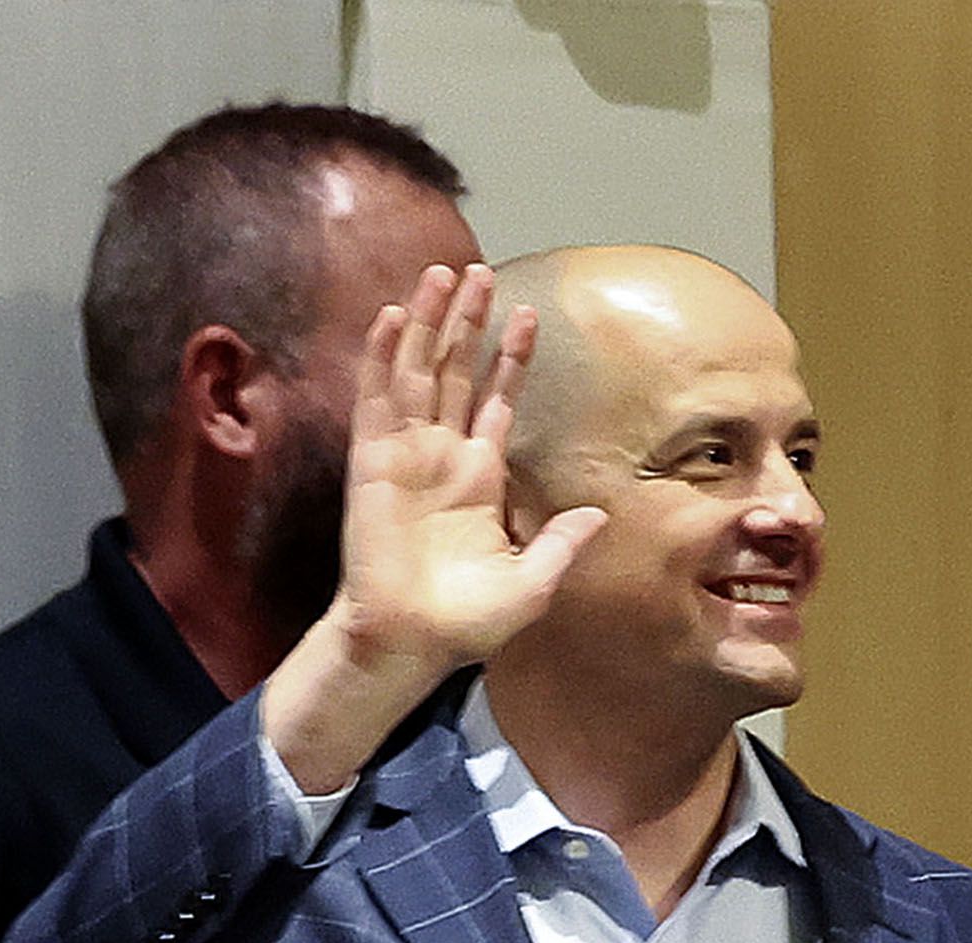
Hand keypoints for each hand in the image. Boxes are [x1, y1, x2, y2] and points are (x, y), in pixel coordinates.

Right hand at [264, 262, 605, 792]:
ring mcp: (406, 454)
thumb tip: (598, 514)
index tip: (529, 316)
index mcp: (480, 478)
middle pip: (456, 371)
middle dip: (468, 321)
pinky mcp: (373, 462)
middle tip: (481, 271)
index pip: (498, 401)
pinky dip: (384, 357)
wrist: (411, 642)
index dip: (511, 359)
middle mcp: (442, 456)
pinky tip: (395, 316)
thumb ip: (561, 543)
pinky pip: (377, 399)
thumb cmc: (467, 623)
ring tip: (444, 273)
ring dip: (430, 323)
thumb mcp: (533, 583)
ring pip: (418, 371)